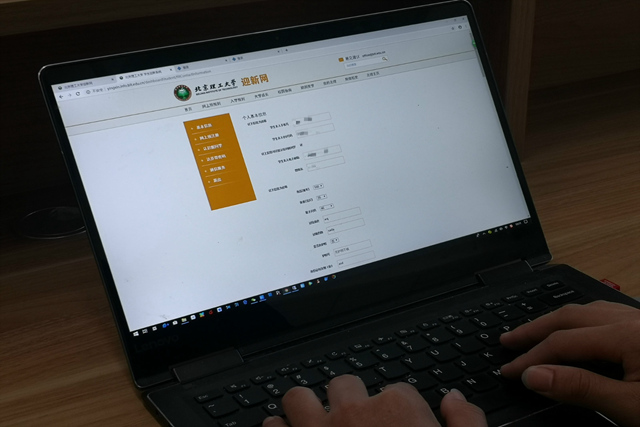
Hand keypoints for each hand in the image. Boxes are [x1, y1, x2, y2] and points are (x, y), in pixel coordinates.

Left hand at [262, 374, 486, 426]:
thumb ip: (465, 425)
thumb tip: (454, 400)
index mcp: (398, 409)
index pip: (398, 391)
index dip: (400, 411)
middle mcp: (354, 412)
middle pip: (344, 384)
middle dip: (349, 400)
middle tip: (354, 424)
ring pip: (299, 397)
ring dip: (305, 408)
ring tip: (312, 424)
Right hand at [500, 300, 639, 426]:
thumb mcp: (631, 406)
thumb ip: (581, 388)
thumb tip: (533, 376)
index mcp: (628, 334)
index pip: (564, 342)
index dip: (532, 357)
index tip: (510, 370)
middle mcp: (634, 320)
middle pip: (570, 316)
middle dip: (535, 329)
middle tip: (509, 340)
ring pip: (588, 311)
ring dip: (557, 322)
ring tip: (535, 333)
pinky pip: (607, 314)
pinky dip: (582, 322)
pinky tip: (576, 331)